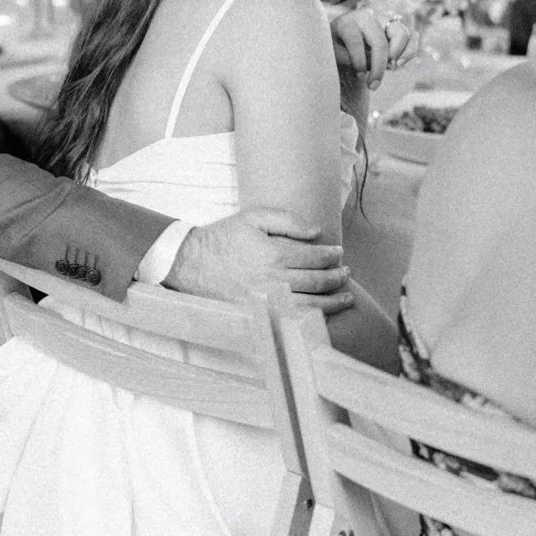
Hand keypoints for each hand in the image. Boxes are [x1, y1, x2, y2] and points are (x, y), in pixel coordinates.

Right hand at [168, 208, 352, 311]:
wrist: (190, 264)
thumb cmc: (222, 238)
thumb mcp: (253, 217)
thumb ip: (288, 221)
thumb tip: (316, 232)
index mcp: (274, 254)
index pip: (315, 257)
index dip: (332, 255)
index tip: (339, 253)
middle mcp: (273, 280)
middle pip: (317, 281)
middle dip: (337, 277)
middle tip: (346, 273)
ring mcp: (266, 301)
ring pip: (310, 304)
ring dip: (333, 301)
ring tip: (346, 297)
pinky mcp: (258, 314)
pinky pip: (292, 318)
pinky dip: (312, 318)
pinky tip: (322, 314)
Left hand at [328, 1, 413, 86]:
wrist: (341, 37)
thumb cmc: (335, 48)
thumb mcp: (334, 54)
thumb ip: (352, 59)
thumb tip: (380, 65)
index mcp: (348, 22)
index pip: (356, 43)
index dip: (358, 63)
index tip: (359, 78)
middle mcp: (369, 16)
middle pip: (380, 41)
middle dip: (378, 67)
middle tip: (373, 85)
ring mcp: (385, 19)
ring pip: (403, 33)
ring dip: (400, 55)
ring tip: (393, 68)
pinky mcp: (397, 26)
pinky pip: (412, 36)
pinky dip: (410, 51)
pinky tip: (399, 64)